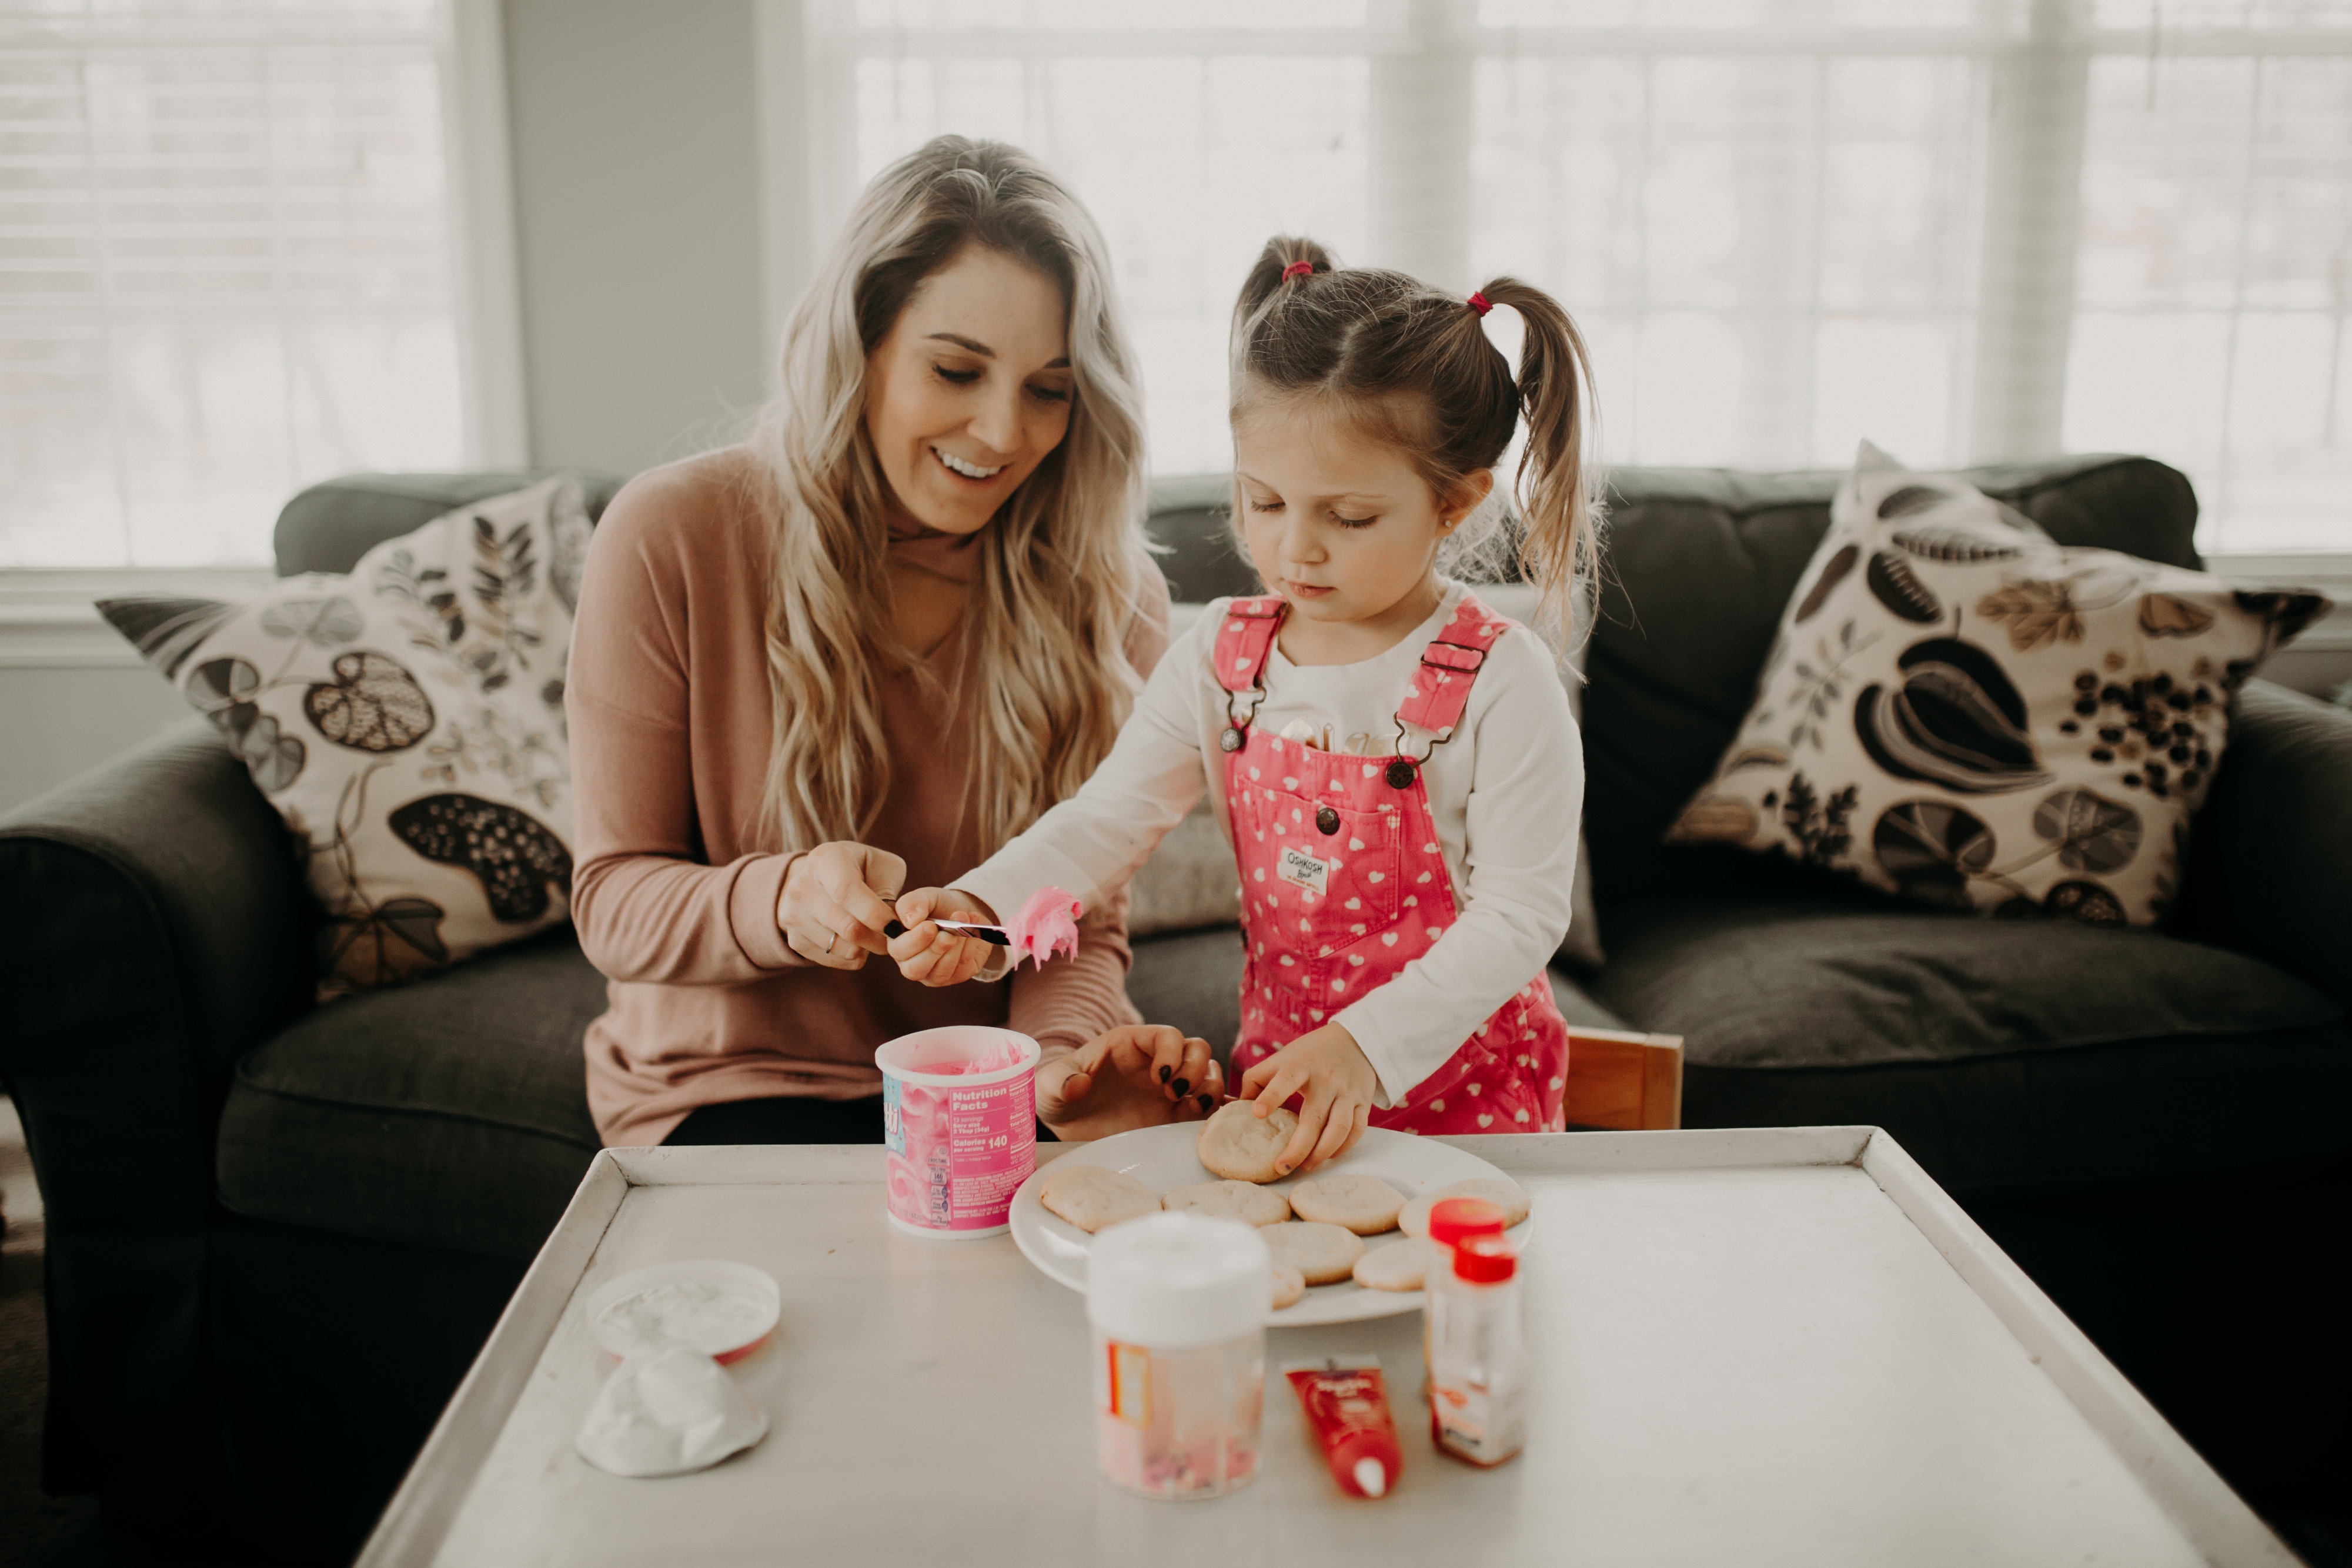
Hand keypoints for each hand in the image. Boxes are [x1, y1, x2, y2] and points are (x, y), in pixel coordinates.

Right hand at [776, 842, 905, 969]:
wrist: (820, 879)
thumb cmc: (861, 869)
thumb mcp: (881, 864)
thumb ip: (887, 888)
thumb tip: (890, 923)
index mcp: (825, 859)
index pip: (846, 891)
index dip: (874, 914)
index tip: (896, 927)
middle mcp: (802, 887)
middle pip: (847, 926)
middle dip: (879, 938)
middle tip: (894, 936)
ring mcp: (793, 915)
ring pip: (842, 948)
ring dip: (867, 948)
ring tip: (874, 933)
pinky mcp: (794, 939)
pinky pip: (833, 960)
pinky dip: (853, 956)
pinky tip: (856, 939)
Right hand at [888, 887, 1001, 986]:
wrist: (963, 912)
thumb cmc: (937, 907)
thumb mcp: (925, 897)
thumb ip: (912, 904)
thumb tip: (911, 920)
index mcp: (899, 944)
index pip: (898, 951)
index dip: (914, 941)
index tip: (930, 925)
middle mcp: (912, 964)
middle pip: (915, 970)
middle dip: (935, 949)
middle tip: (949, 933)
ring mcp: (934, 975)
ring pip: (941, 972)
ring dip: (955, 947)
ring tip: (964, 922)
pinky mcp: (957, 976)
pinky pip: (962, 970)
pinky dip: (970, 948)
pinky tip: (973, 930)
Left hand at [1038, 1026, 1223, 1141]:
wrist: (1064, 1124)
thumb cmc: (1057, 1093)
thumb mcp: (1050, 1085)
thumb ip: (1060, 1081)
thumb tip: (1077, 1085)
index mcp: (1130, 1045)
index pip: (1167, 1035)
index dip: (1172, 1052)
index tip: (1161, 1078)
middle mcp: (1156, 1062)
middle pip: (1196, 1049)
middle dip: (1196, 1069)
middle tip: (1175, 1094)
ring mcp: (1168, 1090)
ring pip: (1208, 1074)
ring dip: (1209, 1088)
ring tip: (1190, 1108)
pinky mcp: (1174, 1116)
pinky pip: (1207, 1107)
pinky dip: (1217, 1111)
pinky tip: (1214, 1123)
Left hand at [1235, 1022, 1377, 1175]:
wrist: (1355, 1041)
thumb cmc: (1309, 1054)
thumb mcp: (1281, 1058)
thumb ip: (1257, 1080)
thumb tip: (1236, 1109)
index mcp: (1301, 1065)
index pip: (1286, 1080)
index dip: (1272, 1096)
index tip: (1257, 1113)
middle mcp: (1326, 1079)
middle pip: (1314, 1117)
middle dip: (1298, 1147)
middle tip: (1282, 1167)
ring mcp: (1347, 1092)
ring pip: (1339, 1128)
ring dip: (1322, 1152)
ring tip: (1306, 1167)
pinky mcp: (1363, 1102)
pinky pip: (1357, 1130)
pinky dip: (1343, 1147)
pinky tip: (1329, 1155)